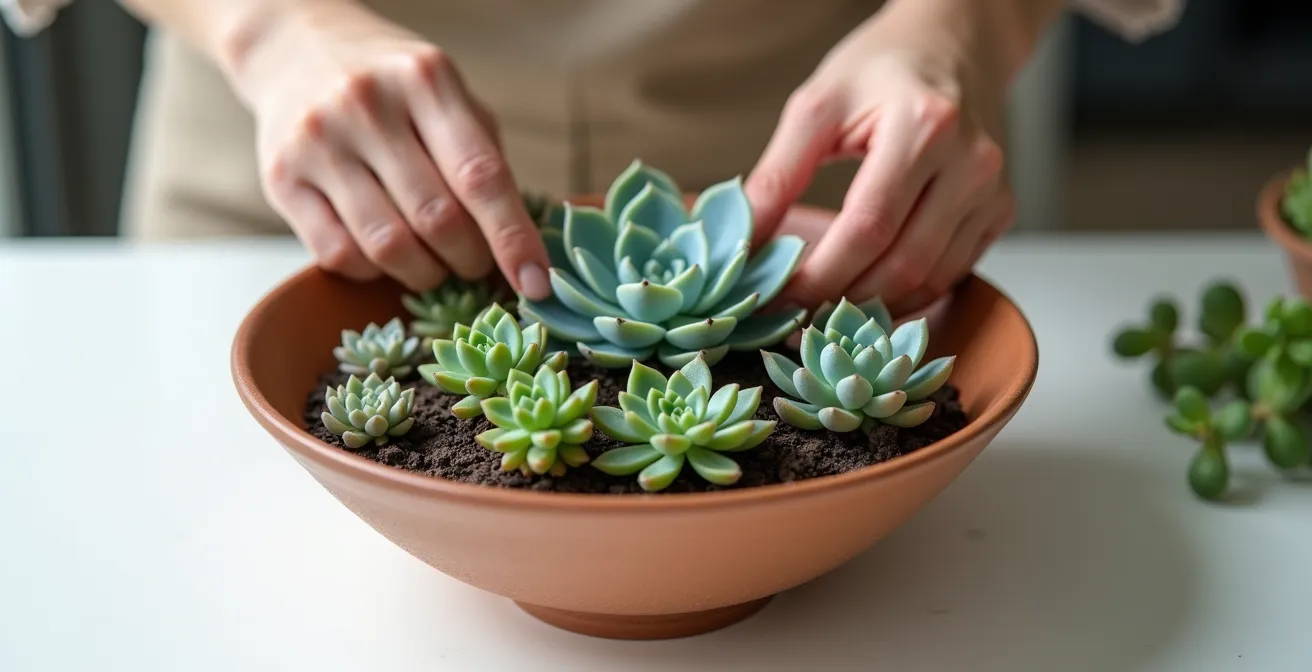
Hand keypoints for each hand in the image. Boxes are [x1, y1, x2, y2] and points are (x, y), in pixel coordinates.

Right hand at [231, 1, 550, 296]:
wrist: (295, 48)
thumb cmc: (391, 86)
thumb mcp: (446, 96)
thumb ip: (482, 157)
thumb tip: (523, 242)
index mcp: (425, 80)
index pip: (481, 176)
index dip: (513, 238)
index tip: (537, 284)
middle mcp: (367, 105)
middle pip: (437, 219)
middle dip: (470, 260)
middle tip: (475, 264)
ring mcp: (319, 141)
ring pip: (388, 246)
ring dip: (425, 274)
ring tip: (434, 265)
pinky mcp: (281, 178)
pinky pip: (339, 255)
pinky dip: (374, 272)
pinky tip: (385, 255)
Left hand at [746, 0, 1047, 314]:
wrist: (955, 43)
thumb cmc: (882, 68)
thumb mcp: (818, 105)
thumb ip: (778, 173)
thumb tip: (745, 240)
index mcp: (924, 127)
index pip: (867, 227)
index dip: (819, 275)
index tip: (776, 297)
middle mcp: (971, 164)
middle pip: (903, 264)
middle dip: (842, 300)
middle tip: (793, 314)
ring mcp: (993, 192)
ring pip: (930, 281)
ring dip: (874, 307)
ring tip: (823, 310)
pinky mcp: (1000, 212)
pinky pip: (951, 274)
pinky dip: (906, 294)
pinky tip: (866, 293)